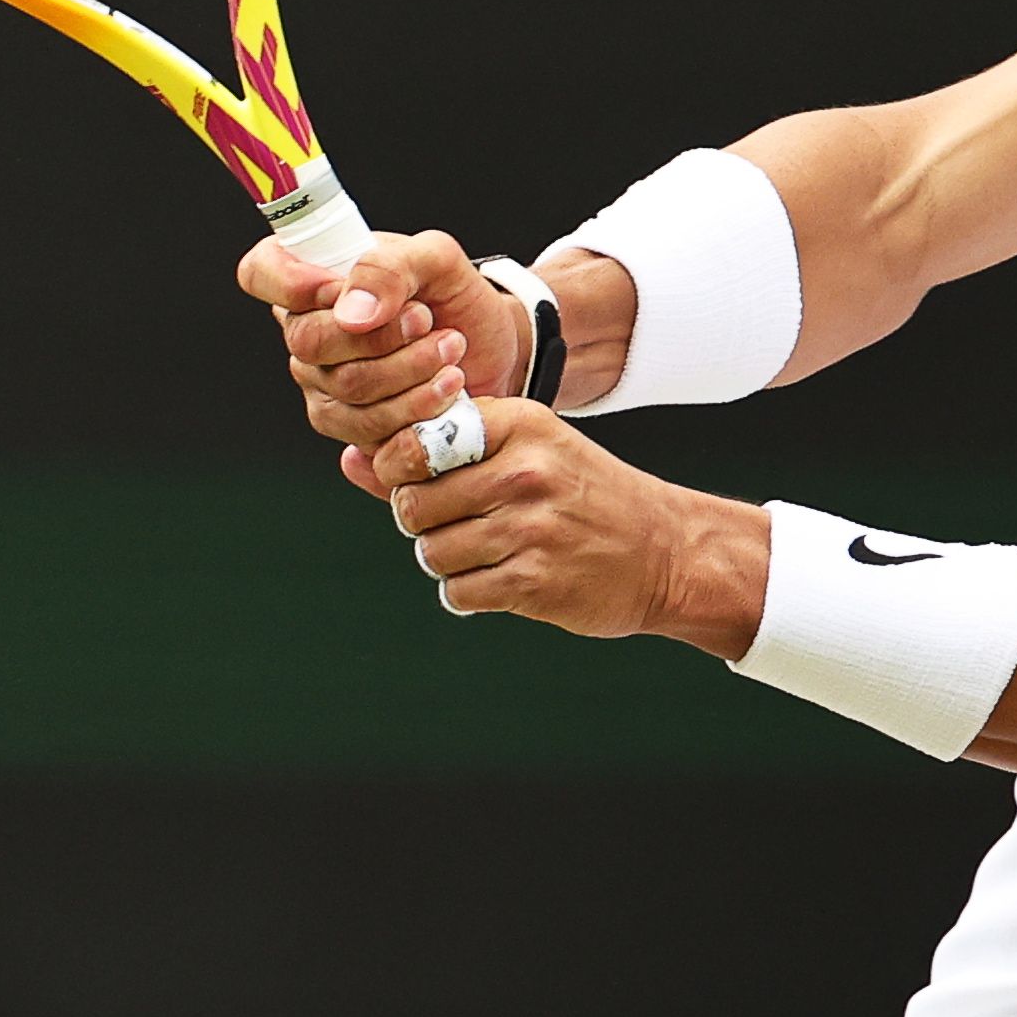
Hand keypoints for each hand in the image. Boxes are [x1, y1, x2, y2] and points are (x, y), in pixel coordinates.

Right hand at [236, 225, 530, 450]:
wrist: (491, 349)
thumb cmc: (454, 296)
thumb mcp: (436, 259)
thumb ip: (390, 267)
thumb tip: (350, 312)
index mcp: (313, 273)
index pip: (261, 270)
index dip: (291, 282)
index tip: (341, 289)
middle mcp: (306, 329)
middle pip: (308, 341)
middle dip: (381, 335)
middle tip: (428, 320)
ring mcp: (321, 382)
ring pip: (346, 388)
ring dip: (410, 370)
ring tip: (450, 349)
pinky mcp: (348, 425)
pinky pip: (368, 429)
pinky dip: (417, 409)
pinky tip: (448, 390)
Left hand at [354, 400, 763, 646]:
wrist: (665, 552)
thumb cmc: (581, 496)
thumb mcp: (524, 452)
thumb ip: (437, 454)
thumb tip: (350, 462)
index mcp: (520, 424)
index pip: (416, 440)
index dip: (399, 468)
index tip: (416, 481)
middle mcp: (525, 471)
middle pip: (414, 501)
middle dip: (420, 520)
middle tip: (453, 524)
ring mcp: (531, 528)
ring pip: (432, 551)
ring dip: (444, 559)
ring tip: (480, 552)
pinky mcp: (535, 582)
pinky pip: (459, 591)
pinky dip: (467, 592)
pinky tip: (498, 580)